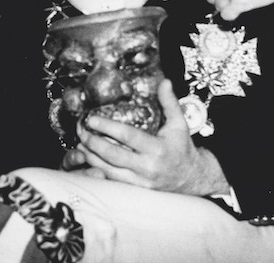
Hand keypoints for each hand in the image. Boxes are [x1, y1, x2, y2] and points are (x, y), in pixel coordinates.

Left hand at [75, 80, 226, 194]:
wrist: (192, 178)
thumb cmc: (182, 148)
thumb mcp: (179, 124)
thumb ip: (170, 102)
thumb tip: (165, 82)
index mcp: (157, 148)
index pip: (128, 136)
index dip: (107, 127)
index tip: (91, 119)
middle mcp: (148, 167)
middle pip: (113, 155)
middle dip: (93, 143)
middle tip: (81, 131)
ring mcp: (141, 181)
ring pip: (109, 171)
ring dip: (91, 158)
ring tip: (80, 145)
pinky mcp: (137, 191)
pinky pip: (113, 182)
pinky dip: (98, 172)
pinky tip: (89, 163)